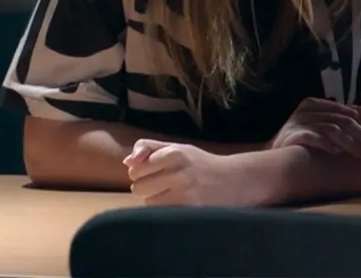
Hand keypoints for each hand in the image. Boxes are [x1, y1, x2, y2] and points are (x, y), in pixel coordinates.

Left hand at [124, 140, 248, 205]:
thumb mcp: (177, 148)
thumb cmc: (199, 163)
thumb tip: (127, 161)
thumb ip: (148, 147)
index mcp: (173, 152)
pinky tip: (179, 203)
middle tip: (166, 183)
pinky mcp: (188, 210)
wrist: (234, 180)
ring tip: (174, 194)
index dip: (143, 172)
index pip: (135, 170)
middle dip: (148, 187)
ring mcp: (184, 192)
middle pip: (138, 187)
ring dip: (157, 200)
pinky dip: (165, 211)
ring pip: (148, 202)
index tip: (158, 171)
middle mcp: (178, 172)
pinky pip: (160, 214)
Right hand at [270, 97, 360, 159]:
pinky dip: (327, 144)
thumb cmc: (300, 141)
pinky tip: (337, 152)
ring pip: (333, 129)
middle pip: (344, 121)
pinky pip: (314, 137)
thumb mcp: (324, 127)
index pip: (348, 113)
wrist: (272, 156)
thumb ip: (345, 118)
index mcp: (315, 104)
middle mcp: (307, 110)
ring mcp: (298, 121)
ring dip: (351, 144)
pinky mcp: (292, 135)